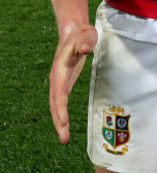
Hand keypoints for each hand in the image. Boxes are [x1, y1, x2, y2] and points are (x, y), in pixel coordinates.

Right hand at [49, 24, 97, 143]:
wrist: (74, 33)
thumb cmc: (81, 35)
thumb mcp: (86, 36)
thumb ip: (86, 42)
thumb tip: (85, 49)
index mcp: (60, 69)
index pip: (60, 91)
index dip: (61, 107)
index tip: (64, 121)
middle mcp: (57, 79)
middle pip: (55, 103)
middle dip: (58, 121)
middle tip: (64, 139)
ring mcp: (59, 82)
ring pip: (56, 105)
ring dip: (59, 122)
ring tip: (64, 139)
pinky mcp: (64, 84)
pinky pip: (60, 103)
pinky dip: (61, 115)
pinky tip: (65, 126)